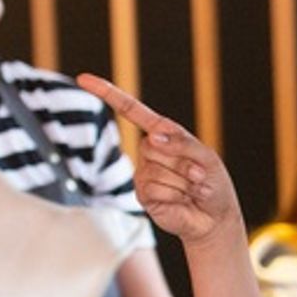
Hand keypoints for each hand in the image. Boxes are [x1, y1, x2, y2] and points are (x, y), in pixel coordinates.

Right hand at [77, 74, 239, 245]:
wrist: (214, 217)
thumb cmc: (212, 183)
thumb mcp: (206, 157)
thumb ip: (183, 143)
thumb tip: (153, 136)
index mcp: (163, 133)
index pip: (131, 110)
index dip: (108, 94)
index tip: (83, 79)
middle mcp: (149, 151)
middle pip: (152, 146)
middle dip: (183, 163)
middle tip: (198, 176)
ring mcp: (143, 172)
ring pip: (156, 170)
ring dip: (183, 182)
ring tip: (192, 190)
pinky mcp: (142, 194)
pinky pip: (154, 189)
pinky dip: (175, 195)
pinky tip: (182, 200)